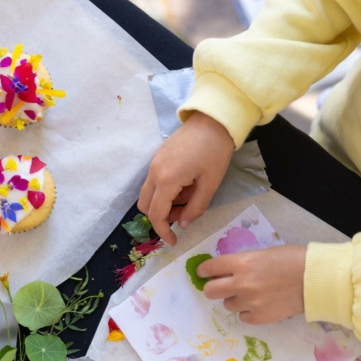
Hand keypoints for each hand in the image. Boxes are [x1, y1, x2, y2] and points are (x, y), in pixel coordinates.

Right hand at [138, 112, 234, 245]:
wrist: (212, 120)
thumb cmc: (215, 151)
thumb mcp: (210, 184)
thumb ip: (196, 207)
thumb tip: (182, 225)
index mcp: (166, 180)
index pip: (156, 215)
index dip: (163, 232)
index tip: (174, 241)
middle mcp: (154, 172)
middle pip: (145, 206)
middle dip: (162, 217)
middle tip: (184, 215)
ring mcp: (153, 163)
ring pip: (149, 194)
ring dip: (164, 203)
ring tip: (190, 196)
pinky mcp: (158, 157)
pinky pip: (154, 181)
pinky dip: (165, 191)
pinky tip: (186, 184)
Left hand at [198, 245, 306, 323]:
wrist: (316, 280)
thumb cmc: (295, 260)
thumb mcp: (265, 253)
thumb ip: (246, 263)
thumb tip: (231, 270)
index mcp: (242, 263)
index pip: (211, 268)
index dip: (204, 270)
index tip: (204, 273)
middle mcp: (241, 284)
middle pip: (211, 291)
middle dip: (213, 288)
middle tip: (220, 287)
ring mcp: (250, 303)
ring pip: (228, 305)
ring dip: (235, 299)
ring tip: (251, 294)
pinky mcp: (260, 318)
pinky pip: (243, 317)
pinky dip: (249, 311)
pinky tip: (261, 304)